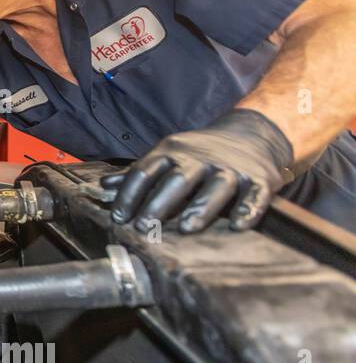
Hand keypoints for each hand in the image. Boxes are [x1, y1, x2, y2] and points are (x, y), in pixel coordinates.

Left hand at [101, 109, 293, 232]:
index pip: (145, 172)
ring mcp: (230, 168)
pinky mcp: (259, 179)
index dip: (129, 195)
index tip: (118, 218)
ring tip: (186, 228)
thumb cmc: (198, 154)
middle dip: (159, 203)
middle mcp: (200, 159)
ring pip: (215, 187)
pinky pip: (254, 195)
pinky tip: (238, 225)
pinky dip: (247, 209)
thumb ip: (138, 174)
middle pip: (177, 180)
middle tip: (143, 227)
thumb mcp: (166, 157)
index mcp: (172, 152)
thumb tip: (103, 187)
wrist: (252, 134)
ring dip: (201, 207)